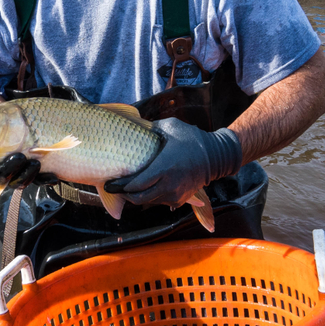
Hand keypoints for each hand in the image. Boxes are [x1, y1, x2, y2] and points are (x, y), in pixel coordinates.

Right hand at [0, 152, 57, 187]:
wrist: (9, 116)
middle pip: (5, 177)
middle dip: (12, 170)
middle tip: (20, 157)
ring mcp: (16, 170)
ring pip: (21, 180)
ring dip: (28, 175)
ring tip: (36, 162)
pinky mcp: (32, 169)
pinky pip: (39, 178)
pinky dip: (45, 179)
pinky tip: (53, 177)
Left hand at [104, 118, 243, 208]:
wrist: (215, 156)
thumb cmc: (190, 139)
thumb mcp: (169, 127)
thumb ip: (149, 128)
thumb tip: (132, 123)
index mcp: (164, 167)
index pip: (136, 184)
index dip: (120, 186)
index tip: (109, 183)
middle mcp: (169, 184)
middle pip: (138, 198)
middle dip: (124, 195)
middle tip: (114, 188)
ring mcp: (175, 194)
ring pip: (148, 202)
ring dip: (136, 197)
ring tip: (127, 188)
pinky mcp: (180, 199)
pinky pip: (159, 202)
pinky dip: (150, 197)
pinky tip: (145, 188)